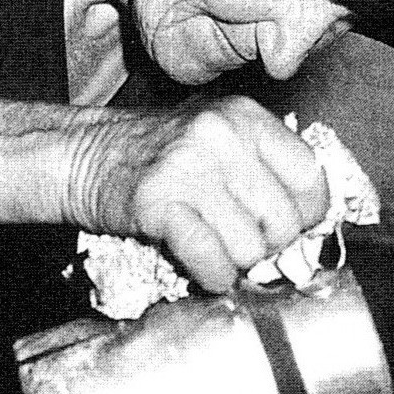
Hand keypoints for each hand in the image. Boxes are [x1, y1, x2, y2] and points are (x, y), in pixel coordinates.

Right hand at [77, 95, 328, 292]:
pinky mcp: (159, 204)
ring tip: (213, 247)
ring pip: (249, 247)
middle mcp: (221, 136)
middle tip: (240, 241)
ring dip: (235, 262)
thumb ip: (263, 169)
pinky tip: (203, 268)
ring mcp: (188, 169)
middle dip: (267, 245)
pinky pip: (212, 260)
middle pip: (283, 221)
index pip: (311, 179)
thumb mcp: (218, 139)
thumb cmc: (156, 157)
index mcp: (245, 117)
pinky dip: (213, 276)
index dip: (305, 216)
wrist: (82, 157)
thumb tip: (307, 228)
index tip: (285, 227)